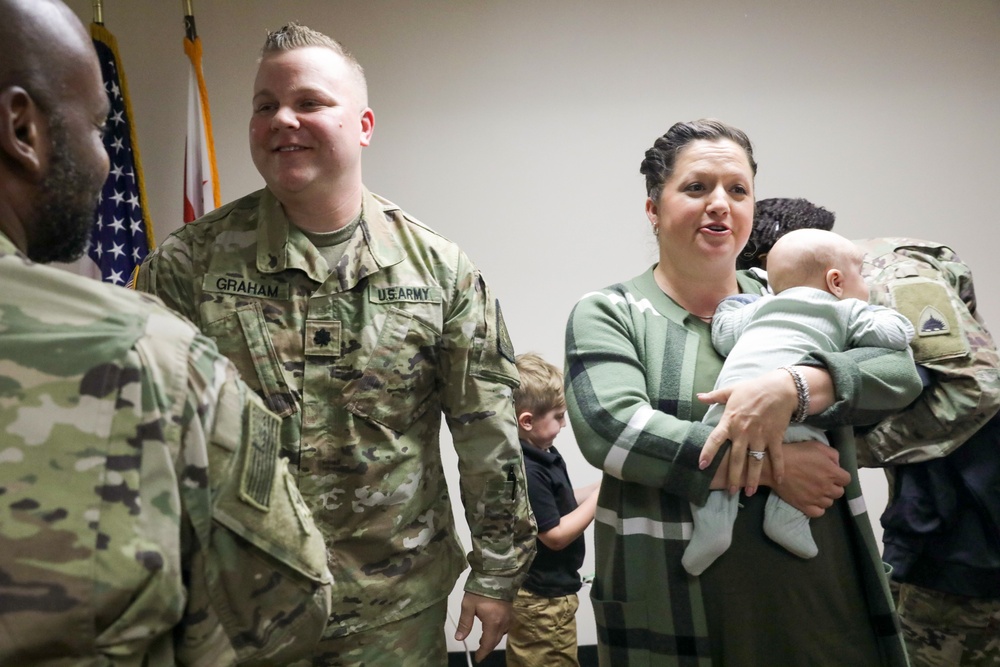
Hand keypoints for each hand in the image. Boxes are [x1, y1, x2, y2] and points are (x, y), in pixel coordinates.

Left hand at [454, 592, 511, 662]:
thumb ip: (464, 623)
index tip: (477, 658)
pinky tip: (492, 627)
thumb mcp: (468, 605)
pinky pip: (505, 627)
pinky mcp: (510, 611)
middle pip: (495, 640)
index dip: (482, 653)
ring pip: (501, 634)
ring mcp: (509, 617)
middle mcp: (503, 622)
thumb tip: (459, 638)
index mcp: (493, 622)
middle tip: (479, 650)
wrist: (497, 574)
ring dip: (492, 639)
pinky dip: (498, 631)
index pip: (488, 644)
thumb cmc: (481, 589)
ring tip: (483, 638)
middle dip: (487, 647)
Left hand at [698, 368, 797, 493]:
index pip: (715, 440)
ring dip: (752, 479)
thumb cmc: (753, 389)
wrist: (779, 388)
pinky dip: (778, 469)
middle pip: (736, 459)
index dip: (707, 453)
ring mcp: (760, 437)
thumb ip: (714, 396)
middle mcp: (743, 432)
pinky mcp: (775, 437)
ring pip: (755, 462)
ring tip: (749, 492)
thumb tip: (699, 396)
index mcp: (730, 421)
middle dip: (733, 477)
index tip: (701, 466)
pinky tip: (778, 480)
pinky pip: (776, 456)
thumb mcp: (731, 390)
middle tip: (730, 491)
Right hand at [768, 440, 849, 516]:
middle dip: (834, 486)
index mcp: (832, 472)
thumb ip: (833, 454)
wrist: (774, 466)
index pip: (847, 479)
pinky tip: (813, 500)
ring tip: (816, 490)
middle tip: (823, 481)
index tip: (833, 473)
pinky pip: (819, 512)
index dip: (841, 476)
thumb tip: (837, 465)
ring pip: (830, 502)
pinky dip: (818, 507)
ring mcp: (816, 499)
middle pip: (839, 492)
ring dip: (825, 496)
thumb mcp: (816, 445)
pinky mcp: (805, 506)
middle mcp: (827, 487)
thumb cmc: (795, 452)